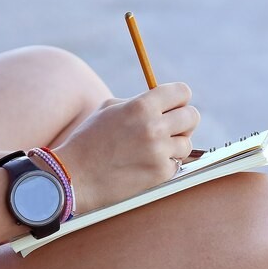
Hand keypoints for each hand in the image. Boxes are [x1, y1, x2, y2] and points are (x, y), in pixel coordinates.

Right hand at [52, 82, 199, 212]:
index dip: (180, 98)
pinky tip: (146, 165)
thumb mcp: (109, 110)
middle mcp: (154, 127)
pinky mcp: (161, 174)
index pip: (182, 92)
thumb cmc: (89, 141)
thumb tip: (164, 102)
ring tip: (152, 150)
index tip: (174, 106)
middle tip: (170, 128)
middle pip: (192, 116)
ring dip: (174, 146)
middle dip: (183, 121)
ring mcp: (159, 152)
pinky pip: (177, 164)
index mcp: (141, 106)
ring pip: (186, 143)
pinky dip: (166, 165)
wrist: (75, 176)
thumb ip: (138, 103)